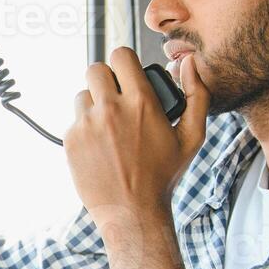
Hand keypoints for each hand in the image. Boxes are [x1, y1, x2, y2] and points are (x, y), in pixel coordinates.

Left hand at [64, 46, 210, 229]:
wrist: (133, 213)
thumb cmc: (164, 176)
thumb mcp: (192, 137)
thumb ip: (197, 95)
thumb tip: (187, 63)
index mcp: (141, 102)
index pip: (121, 55)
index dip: (125, 63)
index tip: (127, 75)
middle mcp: (110, 109)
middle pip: (95, 69)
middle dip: (106, 80)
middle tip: (115, 98)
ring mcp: (87, 124)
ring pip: (82, 95)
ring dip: (94, 105)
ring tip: (109, 126)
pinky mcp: (71, 140)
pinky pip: (74, 121)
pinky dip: (85, 129)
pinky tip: (100, 147)